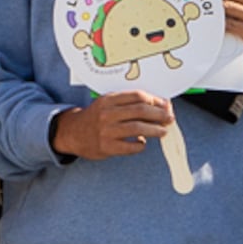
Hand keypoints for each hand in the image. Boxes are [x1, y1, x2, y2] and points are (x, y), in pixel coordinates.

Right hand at [53, 92, 175, 160]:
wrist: (73, 133)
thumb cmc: (96, 118)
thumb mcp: (108, 104)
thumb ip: (129, 103)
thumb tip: (159, 106)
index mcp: (108, 99)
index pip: (137, 96)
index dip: (155, 100)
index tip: (165, 105)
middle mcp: (107, 114)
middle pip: (140, 111)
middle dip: (159, 114)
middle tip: (170, 118)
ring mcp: (106, 131)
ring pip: (137, 128)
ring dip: (154, 129)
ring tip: (163, 131)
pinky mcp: (107, 147)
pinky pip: (130, 146)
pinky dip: (140, 145)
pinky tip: (142, 143)